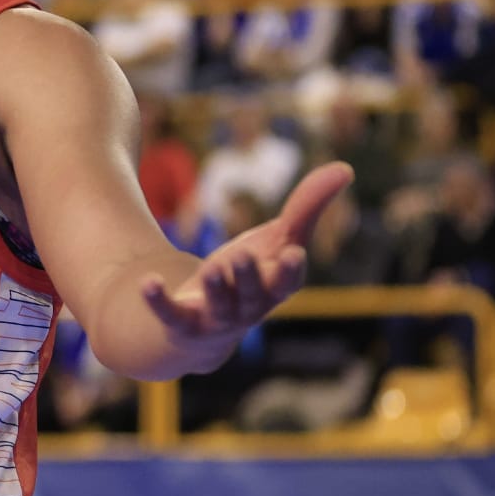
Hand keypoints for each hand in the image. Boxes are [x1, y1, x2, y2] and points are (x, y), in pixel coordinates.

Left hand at [139, 163, 352, 370]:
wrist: (207, 327)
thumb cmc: (251, 276)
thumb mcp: (277, 239)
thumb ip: (308, 206)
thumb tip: (346, 168)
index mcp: (275, 286)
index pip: (287, 281)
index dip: (289, 271)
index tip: (293, 254)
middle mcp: (249, 307)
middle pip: (254, 294)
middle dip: (250, 277)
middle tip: (244, 255)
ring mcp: (216, 318)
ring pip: (219, 306)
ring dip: (217, 288)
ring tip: (212, 268)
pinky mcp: (183, 323)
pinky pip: (171, 315)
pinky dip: (160, 301)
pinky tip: (148, 283)